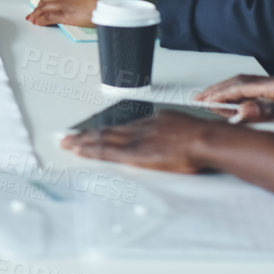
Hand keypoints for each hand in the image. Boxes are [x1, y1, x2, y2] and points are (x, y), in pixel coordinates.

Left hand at [27, 0, 111, 25]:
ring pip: (44, 8)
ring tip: (33, 19)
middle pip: (46, 0)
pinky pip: (47, 17)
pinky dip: (40, 20)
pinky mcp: (64, 14)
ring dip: (37, 14)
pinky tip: (38, 23)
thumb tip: (84, 6)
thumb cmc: (107, 0)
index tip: (43, 4)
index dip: (46, 1)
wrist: (111, 2)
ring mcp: (63, 3)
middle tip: (34, 13)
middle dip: (38, 7)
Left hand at [60, 113, 215, 173]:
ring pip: (103, 139)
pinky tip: (79, 151)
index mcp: (156, 121)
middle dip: (89, 134)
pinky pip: (106, 151)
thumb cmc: (206, 137)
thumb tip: (176, 140)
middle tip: (70, 136)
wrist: (206, 138)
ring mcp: (136, 139)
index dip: (109, 131)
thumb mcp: (189, 128)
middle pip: (110, 131)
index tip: (98, 133)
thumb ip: (176, 133)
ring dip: (83, 142)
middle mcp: (142, 127)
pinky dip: (91, 151)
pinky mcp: (134, 153)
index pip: (126, 127)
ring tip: (67, 143)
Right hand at [195, 74, 273, 127]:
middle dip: (218, 90)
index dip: (219, 94)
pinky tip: (241, 106)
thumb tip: (242, 110)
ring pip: (248, 87)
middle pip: (240, 83)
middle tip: (199, 99)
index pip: (240, 86)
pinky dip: (242, 98)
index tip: (201, 101)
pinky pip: (257, 93)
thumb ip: (270, 111)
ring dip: (229, 93)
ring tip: (213, 101)